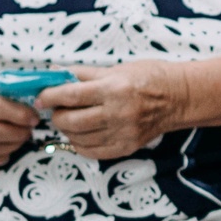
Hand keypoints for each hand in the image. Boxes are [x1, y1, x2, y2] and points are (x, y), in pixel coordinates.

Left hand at [37, 62, 188, 160]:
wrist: (179, 98)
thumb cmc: (149, 78)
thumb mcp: (116, 69)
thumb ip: (84, 74)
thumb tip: (56, 75)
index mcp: (114, 88)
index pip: (71, 95)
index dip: (50, 97)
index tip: (41, 98)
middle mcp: (117, 113)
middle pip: (71, 121)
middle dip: (57, 115)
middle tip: (57, 109)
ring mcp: (122, 133)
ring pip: (79, 138)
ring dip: (67, 130)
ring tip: (70, 120)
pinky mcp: (126, 147)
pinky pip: (92, 152)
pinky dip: (80, 144)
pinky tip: (81, 135)